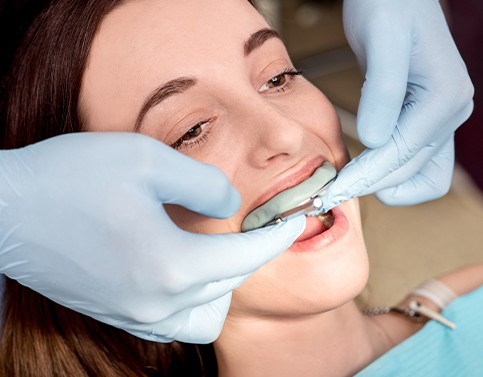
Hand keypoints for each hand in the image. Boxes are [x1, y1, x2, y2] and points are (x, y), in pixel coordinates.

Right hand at [0, 133, 304, 342]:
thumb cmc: (71, 178)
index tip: (296, 222)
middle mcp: (156, 303)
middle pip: (228, 284)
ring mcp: (133, 315)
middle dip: (252, 255)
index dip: (276, 238)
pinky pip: (173, 321)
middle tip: (257, 226)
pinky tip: (183, 266)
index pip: (246, 258)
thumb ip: (204, 184)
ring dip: (223, 283)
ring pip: (205, 314)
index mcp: (170, 266)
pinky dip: (192, 297)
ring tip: (218, 249)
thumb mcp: (148, 160)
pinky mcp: (116, 314)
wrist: (7, 209)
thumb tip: (231, 207)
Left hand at [323, 0, 473, 209]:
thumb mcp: (381, 40)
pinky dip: (389, 173)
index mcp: (443, 97)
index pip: (400, 154)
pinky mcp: (424, 118)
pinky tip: (362, 167)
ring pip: (420, 175)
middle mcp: (450, 112)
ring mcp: (440, 118)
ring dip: (385, 185)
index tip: (332, 191)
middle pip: (410, 171)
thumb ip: (383, 90)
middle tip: (331, 193)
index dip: (364, 176)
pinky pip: (414, 162)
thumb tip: (375, 140)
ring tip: (348, 184)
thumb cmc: (388, 7)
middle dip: (370, 185)